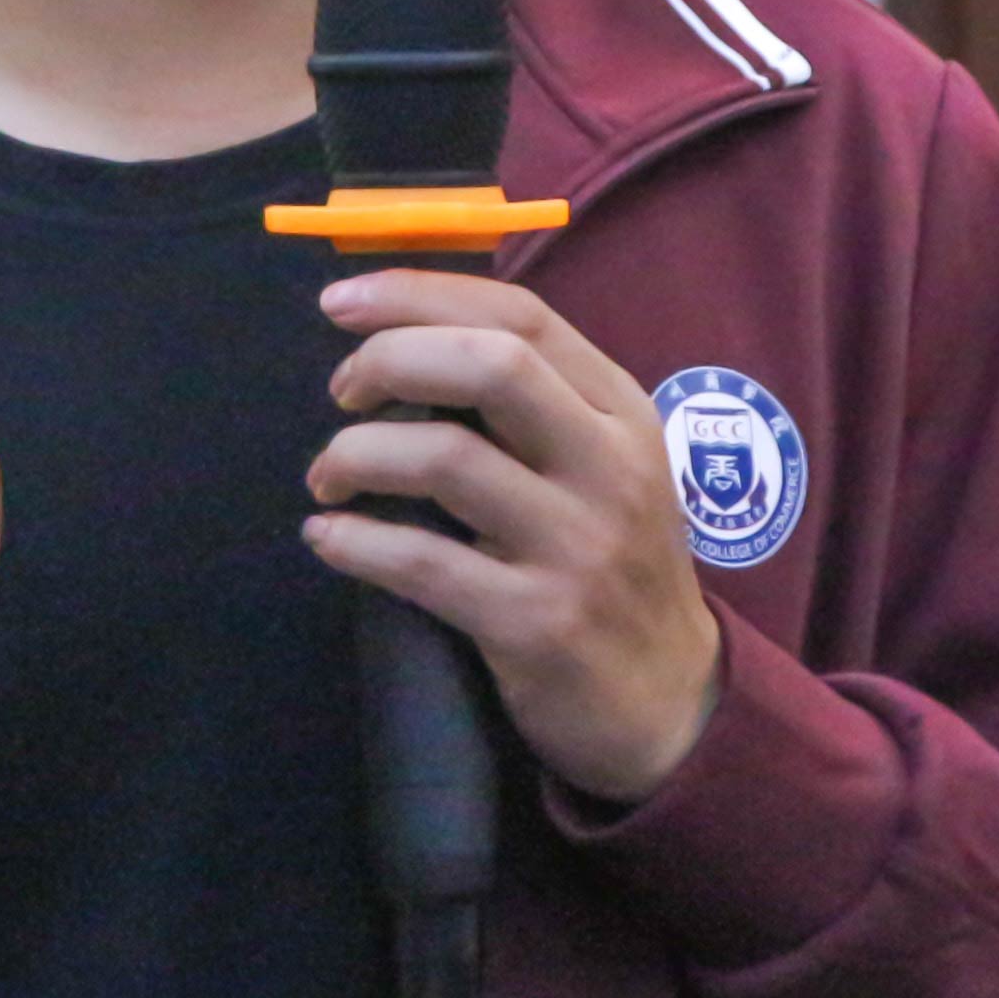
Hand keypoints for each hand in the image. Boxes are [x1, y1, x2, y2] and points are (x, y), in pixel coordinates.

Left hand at [300, 270, 723, 805]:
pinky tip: (327, 538)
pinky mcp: (536, 623)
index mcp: (622, 412)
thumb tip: (404, 337)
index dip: (420, 294)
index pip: (520, 316)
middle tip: (341, 392)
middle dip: (390, 358)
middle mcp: (609, 468)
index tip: (341, 301)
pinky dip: (355, 542)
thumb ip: (532, 400)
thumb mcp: (603, 466)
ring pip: (445, 458)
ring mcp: (577, 547)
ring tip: (327, 477)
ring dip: (357, 453)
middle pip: (490, 365)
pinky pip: (422, 562)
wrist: (671, 703)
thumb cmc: (614, 564)